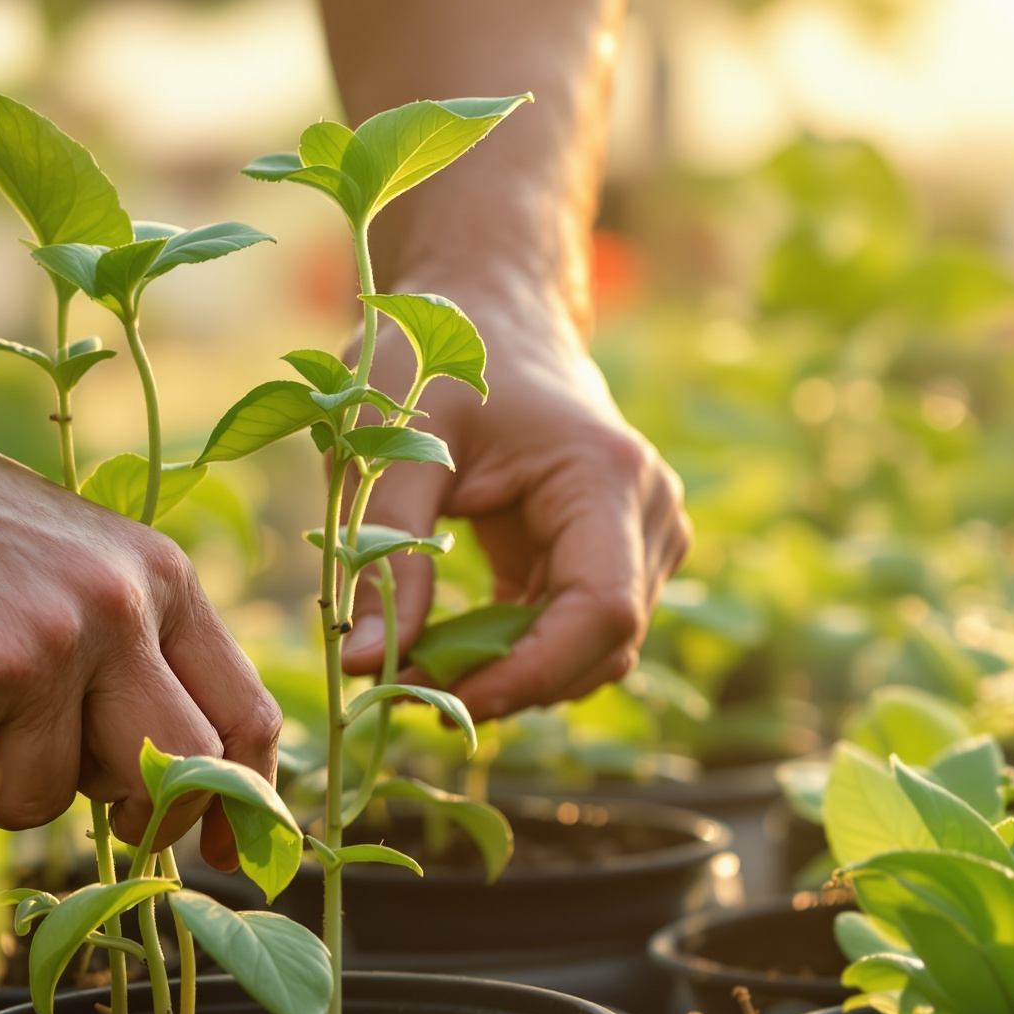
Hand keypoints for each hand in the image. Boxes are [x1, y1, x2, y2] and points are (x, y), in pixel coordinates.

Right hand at [0, 364, 279, 841]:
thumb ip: (113, 640)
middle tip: (39, 782)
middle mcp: (114, 608)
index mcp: (151, 571)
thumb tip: (158, 770)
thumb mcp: (46, 552)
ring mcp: (36, 650)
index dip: (237, 805)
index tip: (213, 855)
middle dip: (121, 813)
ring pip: (47, 803)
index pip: (243, 717)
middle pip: (175, 776)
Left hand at [344, 276, 688, 720]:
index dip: (530, 674)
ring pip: (592, 652)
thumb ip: (384, 555)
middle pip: (603, 645)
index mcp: (607, 476)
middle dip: (510, 683)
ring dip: (509, 676)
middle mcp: (649, 511)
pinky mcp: (616, 556)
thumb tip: (363, 667)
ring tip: (415, 669)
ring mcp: (644, 537)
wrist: (487, 311)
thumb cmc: (437, 357)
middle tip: (403, 693)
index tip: (445, 702)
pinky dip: (513, 655)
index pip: (602, 612)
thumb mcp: (392, 447)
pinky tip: (444, 652)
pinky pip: (574, 634)